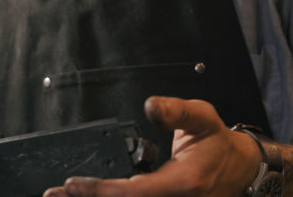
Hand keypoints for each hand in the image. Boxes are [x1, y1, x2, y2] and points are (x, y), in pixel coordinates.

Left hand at [43, 96, 261, 196]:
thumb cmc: (217, 143)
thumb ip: (176, 111)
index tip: (73, 185)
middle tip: (53, 194)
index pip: (135, 192)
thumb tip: (151, 105)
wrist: (239, 168)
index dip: (101, 191)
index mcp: (184, 183)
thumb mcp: (203, 117)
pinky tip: (88, 196)